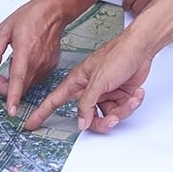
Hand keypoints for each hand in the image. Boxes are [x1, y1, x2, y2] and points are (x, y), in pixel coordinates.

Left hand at [0, 0, 68, 115]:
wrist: (54, 12)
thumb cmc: (32, 16)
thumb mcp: (5, 28)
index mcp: (25, 51)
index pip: (18, 78)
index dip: (13, 96)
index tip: (11, 110)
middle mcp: (37, 61)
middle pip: (22, 87)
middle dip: (7, 88)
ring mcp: (46, 65)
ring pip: (29, 84)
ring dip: (18, 82)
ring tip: (13, 65)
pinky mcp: (51, 66)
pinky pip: (37, 78)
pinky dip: (28, 76)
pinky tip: (26, 63)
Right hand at [23, 32, 150, 132]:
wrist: (141, 48)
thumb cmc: (118, 54)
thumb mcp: (99, 80)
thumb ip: (87, 103)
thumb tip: (80, 122)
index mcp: (79, 81)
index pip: (55, 99)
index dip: (42, 112)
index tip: (31, 123)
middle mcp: (90, 89)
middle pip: (88, 117)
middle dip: (101, 121)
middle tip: (110, 120)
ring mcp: (105, 93)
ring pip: (107, 116)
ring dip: (121, 111)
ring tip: (129, 101)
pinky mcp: (119, 95)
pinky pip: (121, 110)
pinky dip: (131, 104)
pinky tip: (136, 94)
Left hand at [122, 0, 172, 14]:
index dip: (126, 4)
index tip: (126, 4)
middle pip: (137, 9)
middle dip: (133, 9)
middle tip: (133, 8)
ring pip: (149, 12)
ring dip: (145, 12)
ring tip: (144, 9)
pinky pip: (160, 9)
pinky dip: (156, 9)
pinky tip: (156, 7)